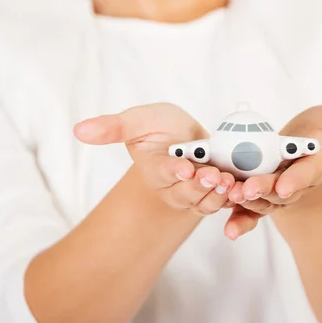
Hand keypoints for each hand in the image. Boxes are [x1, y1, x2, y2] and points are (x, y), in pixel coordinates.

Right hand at [73, 103, 237, 216]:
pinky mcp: (215, 195)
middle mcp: (174, 187)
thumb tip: (78, 129)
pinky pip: (224, 202)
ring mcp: (195, 193)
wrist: (186, 136)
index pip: (162, 173)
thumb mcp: (137, 120)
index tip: (184, 167)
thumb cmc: (159, 127)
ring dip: (218, 194)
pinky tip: (243, 189)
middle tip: (214, 175)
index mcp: (155, 169)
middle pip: (186, 192)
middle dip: (200, 185)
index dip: (172, 171)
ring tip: (230, 182)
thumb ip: (113, 127)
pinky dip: (233, 199)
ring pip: (206, 201)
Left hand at [224, 105, 321, 238]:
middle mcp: (296, 180)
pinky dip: (240, 221)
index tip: (286, 186)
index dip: (299, 179)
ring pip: (261, 200)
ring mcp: (276, 190)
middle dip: (266, 191)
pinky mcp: (259, 196)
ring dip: (246, 202)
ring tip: (232, 197)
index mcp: (315, 162)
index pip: (309, 171)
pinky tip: (230, 231)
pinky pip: (249, 211)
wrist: (301, 147)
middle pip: (281, 189)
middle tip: (249, 190)